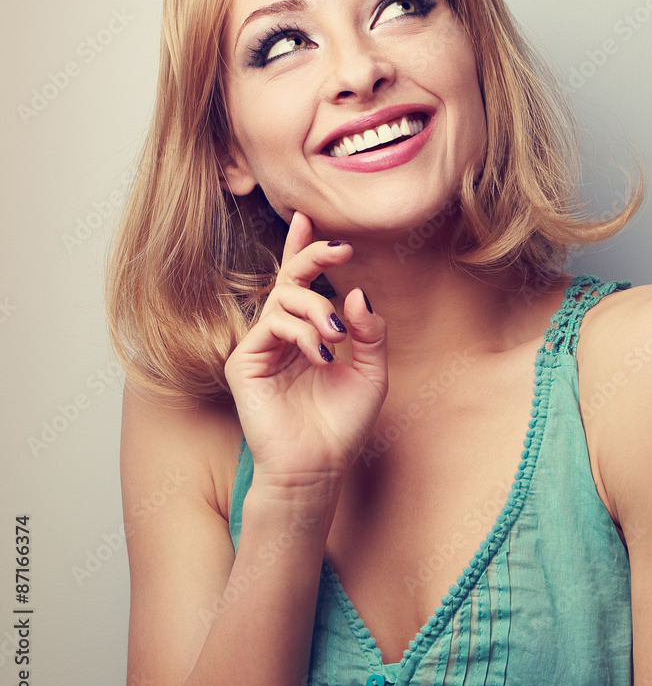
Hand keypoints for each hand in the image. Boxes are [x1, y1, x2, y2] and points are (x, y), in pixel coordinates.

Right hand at [224, 211, 387, 503]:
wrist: (318, 468)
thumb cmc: (343, 425)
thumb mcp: (372, 372)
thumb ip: (370, 332)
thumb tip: (357, 292)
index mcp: (310, 334)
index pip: (303, 284)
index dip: (304, 249)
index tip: (308, 218)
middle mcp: (283, 335)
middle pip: (290, 280)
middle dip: (312, 256)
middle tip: (340, 248)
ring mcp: (262, 347)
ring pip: (285, 299)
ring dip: (318, 309)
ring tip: (337, 338)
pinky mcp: (244, 362)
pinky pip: (272, 324)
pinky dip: (302, 332)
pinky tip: (321, 355)